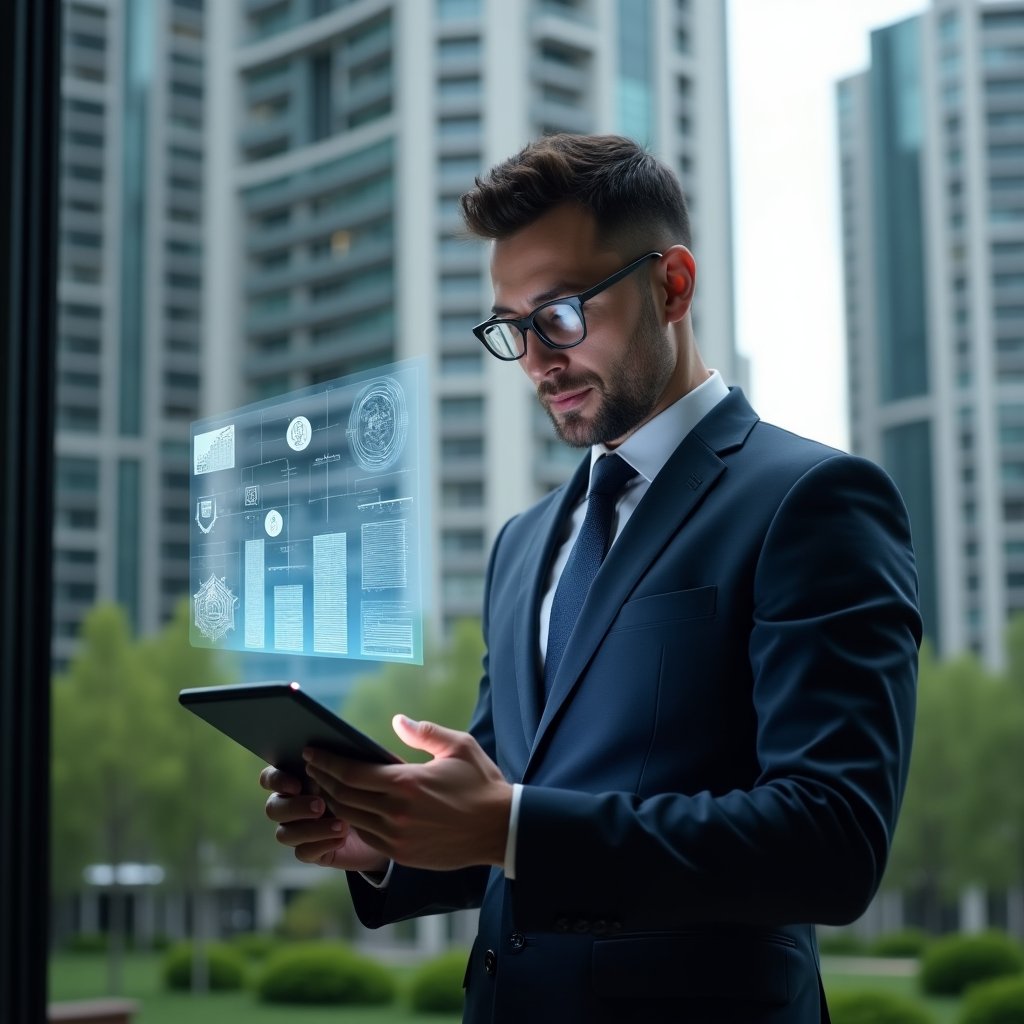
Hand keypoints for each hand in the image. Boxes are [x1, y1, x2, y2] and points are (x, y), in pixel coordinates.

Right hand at [260, 765, 389, 872]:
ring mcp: (298, 829)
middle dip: (295, 807)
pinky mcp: (311, 851)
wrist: (381, 819)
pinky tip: (341, 838)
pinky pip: (304, 852)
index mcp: (295, 779)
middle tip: (320, 805)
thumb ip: (339, 761)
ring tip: (341, 825)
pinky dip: (322, 844)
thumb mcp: (355, 771)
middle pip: (273, 808)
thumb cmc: (364, 786)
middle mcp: (291, 805)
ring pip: (284, 834)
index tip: (296, 784)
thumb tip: (330, 754)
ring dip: (311, 829)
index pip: (269, 778)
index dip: (276, 781)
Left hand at [303, 715, 512, 871]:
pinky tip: (349, 808)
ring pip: (350, 818)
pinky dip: (351, 820)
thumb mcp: (459, 747)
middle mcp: (396, 813)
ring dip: (332, 801)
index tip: (311, 751)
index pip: (351, 773)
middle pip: (343, 796)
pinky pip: (366, 835)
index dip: (326, 762)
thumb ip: (425, 732)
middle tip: (310, 765)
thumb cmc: (481, 783)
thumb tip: (397, 720)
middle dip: (321, 779)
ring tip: (323, 785)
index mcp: (406, 783)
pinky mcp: (402, 854)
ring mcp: (397, 837)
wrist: (500, 829)